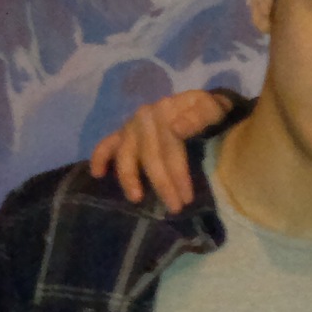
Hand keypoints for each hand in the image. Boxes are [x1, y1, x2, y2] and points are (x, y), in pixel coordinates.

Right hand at [88, 89, 234, 212]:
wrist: (202, 104)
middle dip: (161, 184)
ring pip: (126, 153)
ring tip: (136, 199)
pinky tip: (98, 175)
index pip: (170, 147)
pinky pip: (107, 144)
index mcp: (167, 110)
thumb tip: (176, 129)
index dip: (177, 174)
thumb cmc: (210, 112)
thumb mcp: (214, 109)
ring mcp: (132, 125)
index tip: (186, 198)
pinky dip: (99, 158)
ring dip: (129, 177)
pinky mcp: (124, 132)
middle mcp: (146, 116)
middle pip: (150, 154)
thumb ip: (200, 117)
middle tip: (174, 208)